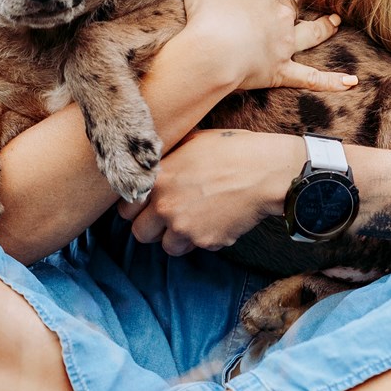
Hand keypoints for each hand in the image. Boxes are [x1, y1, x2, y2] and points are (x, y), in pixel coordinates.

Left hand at [118, 128, 304, 254]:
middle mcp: (166, 207)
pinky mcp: (207, 241)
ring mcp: (186, 228)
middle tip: (167, 217)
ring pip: (167, 247)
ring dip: (176, 237)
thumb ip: (165, 161)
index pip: (125, 208)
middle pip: (140, 234)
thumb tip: (152, 166)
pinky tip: (215, 219)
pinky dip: (203, 238)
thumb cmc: (231, 150)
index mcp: (157, 180)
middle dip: (152, 227)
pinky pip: (197, 247)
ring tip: (192, 220)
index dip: (135, 207)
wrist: (266, 171)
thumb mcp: (190, 143)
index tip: (146, 205)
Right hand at [177, 0, 356, 93]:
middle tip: (278, 16)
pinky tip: (351, 82)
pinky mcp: (282, 71)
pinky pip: (311, 77)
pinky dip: (331, 81)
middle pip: (288, 9)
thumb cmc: (206, 15)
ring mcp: (284, 44)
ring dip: (324, 28)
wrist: (212, 51)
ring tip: (335, 23)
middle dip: (285, 11)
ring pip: (310, 33)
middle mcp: (279, 15)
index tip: (241, 4)